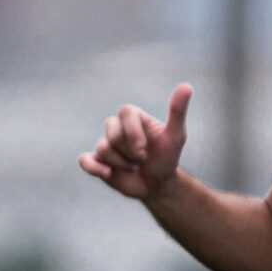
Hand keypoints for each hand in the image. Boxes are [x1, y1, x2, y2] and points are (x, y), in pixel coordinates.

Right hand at [77, 84, 191, 200]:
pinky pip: (84, 160)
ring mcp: (106, 145)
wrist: (156, 185)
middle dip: (128, 151)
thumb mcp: (175, 136)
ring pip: (102, 148)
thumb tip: (187, 86)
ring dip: (121, 163)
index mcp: (135, 118)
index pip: (125, 112)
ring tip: (133, 168)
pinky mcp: (96, 162)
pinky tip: (108, 173)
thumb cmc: (166, 158)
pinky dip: (94, 167)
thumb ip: (177, 111)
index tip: (144, 148)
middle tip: (141, 160)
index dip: (132, 131)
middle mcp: (118, 129)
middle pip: (112, 131)